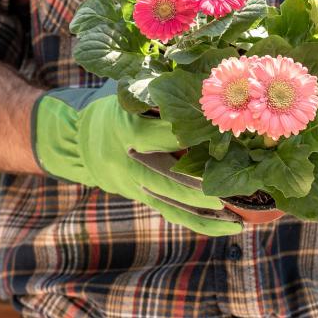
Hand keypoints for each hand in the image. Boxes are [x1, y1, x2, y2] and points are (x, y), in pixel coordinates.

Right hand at [32, 81, 241, 235]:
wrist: (79, 143)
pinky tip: (228, 227)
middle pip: (167, 178)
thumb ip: (158, 97)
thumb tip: (207, 89)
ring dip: (206, 213)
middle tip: (230, 193)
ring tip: (238, 220)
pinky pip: (174, 214)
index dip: (192, 136)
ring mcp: (134, 184)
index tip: (224, 135)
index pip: (162, 136)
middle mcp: (128, 161)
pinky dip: (202, 224)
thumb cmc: (115, 111)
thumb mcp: (128, 97)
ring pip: (172, 203)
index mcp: (126, 130)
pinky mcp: (142, 198)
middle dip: (199, 187)